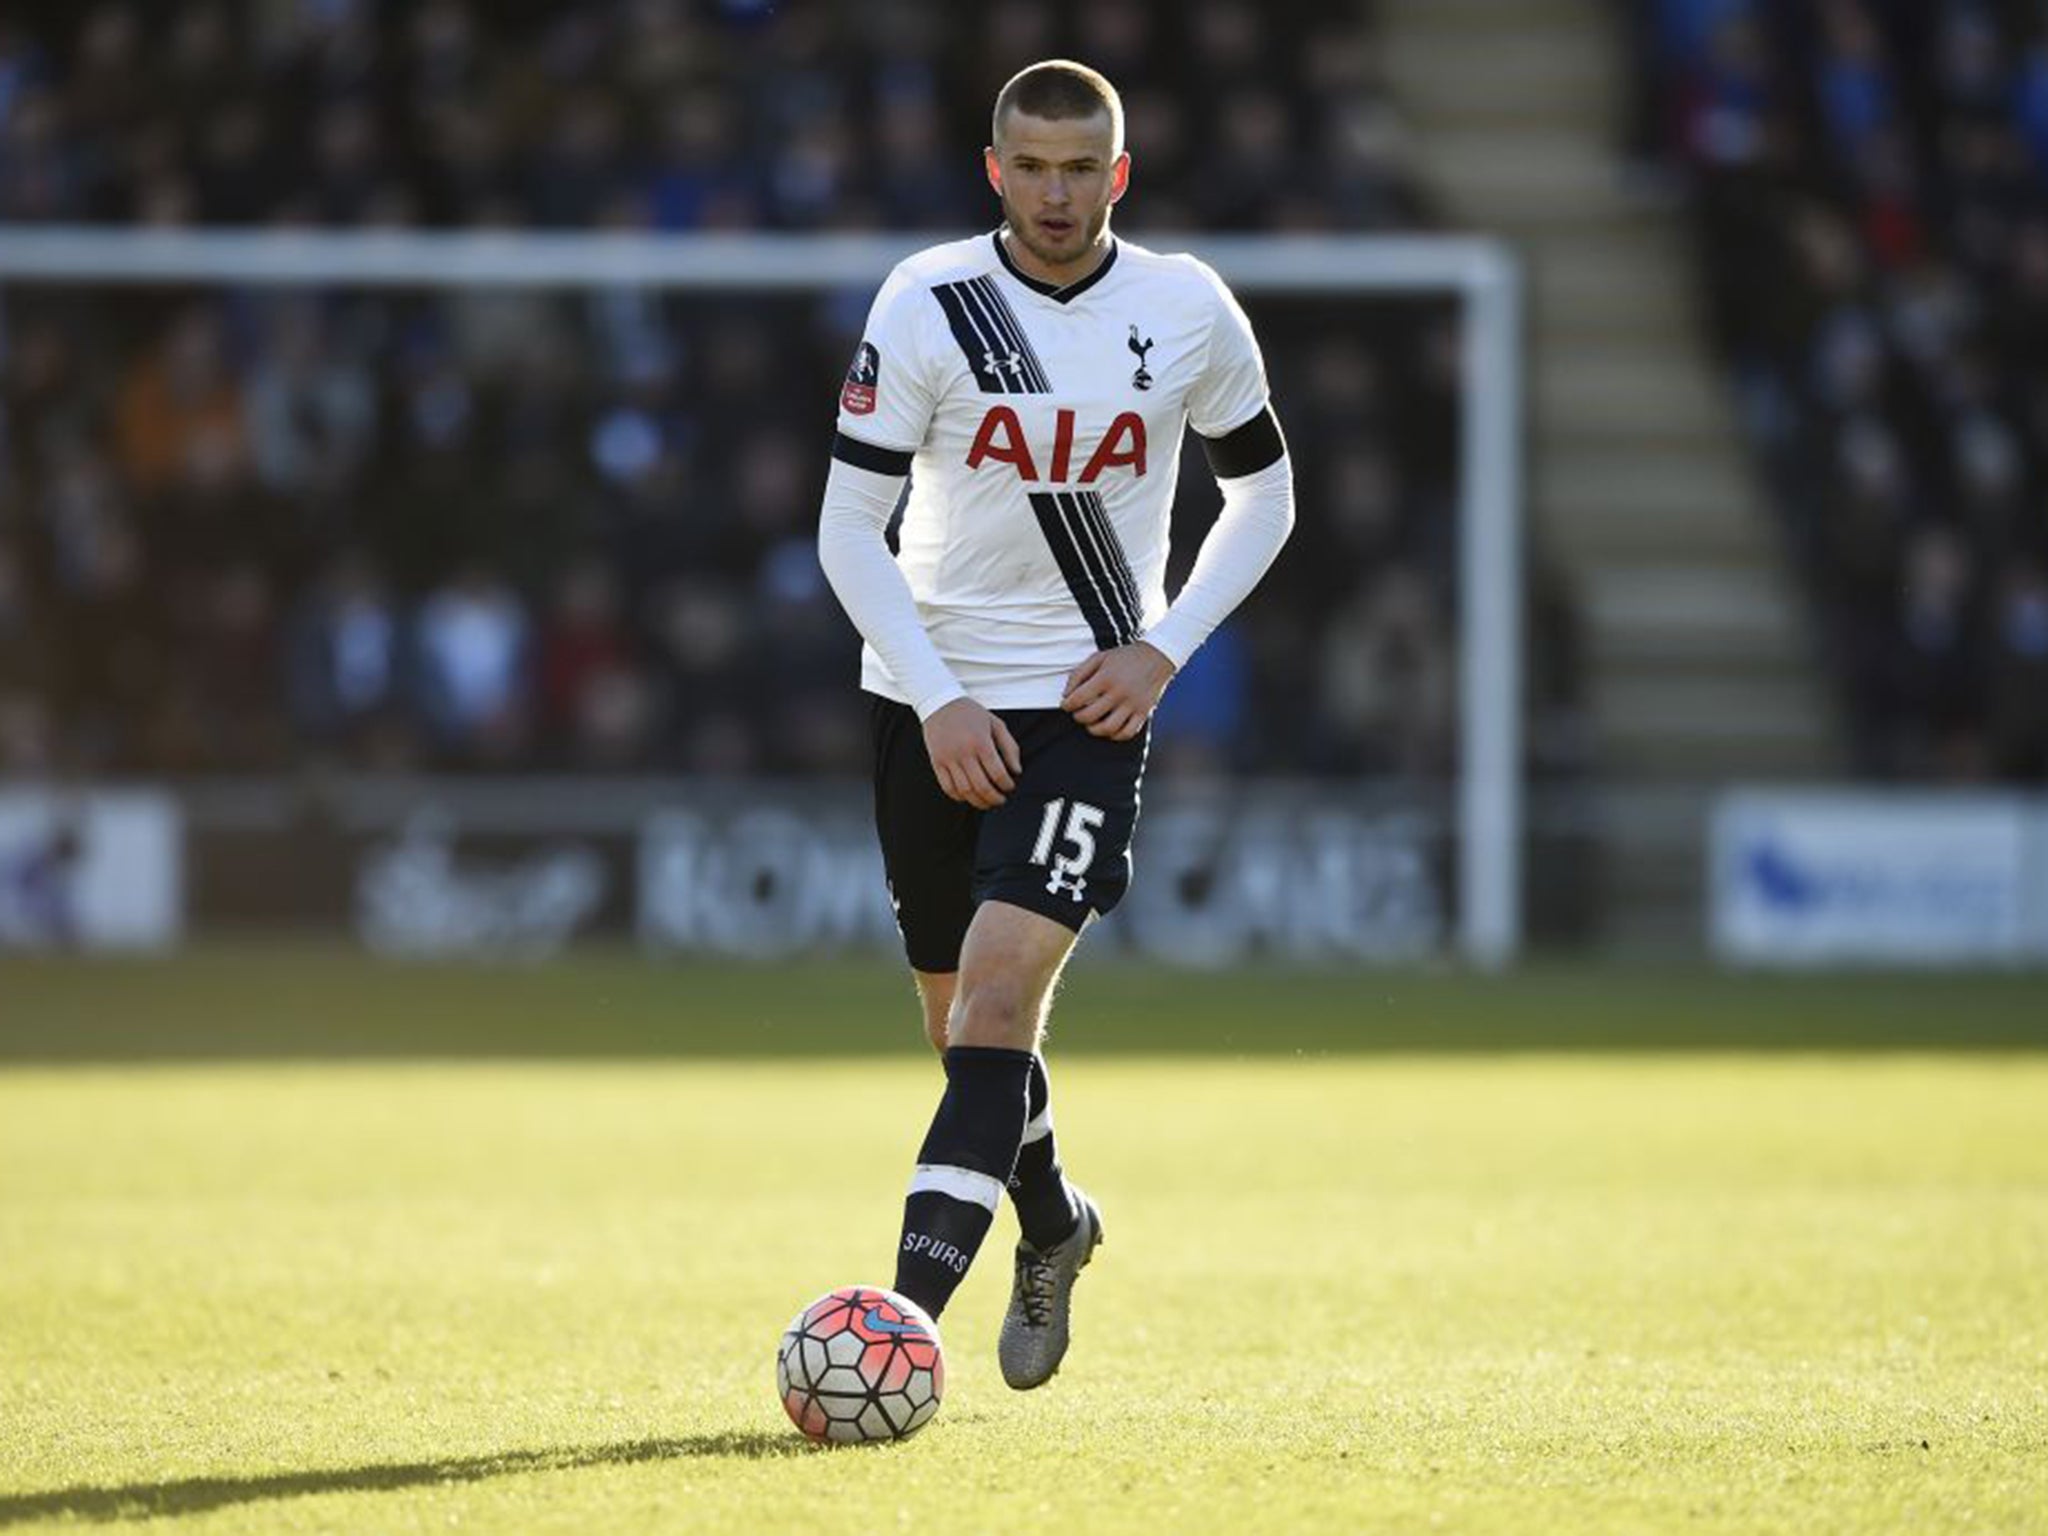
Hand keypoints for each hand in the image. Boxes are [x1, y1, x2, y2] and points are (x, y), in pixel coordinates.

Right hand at [922, 698, 1023, 808]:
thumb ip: (1010, 747)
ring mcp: (948, 759)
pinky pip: (948, 787)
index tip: (1009, 786)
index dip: (1006, 785)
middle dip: (995, 798)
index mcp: (981, 742)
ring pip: (965, 791)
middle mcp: (964, 752)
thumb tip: (1017, 771)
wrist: (940, 703)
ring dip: (978, 801)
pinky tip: (968, 796)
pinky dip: (959, 797)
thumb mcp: (996, 724)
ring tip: (987, 802)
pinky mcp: (937, 762)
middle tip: (1001, 800)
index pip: (997, 773)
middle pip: (982, 786)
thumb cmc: (970, 713)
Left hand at [1061, 641, 1175, 740]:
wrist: (1157, 656)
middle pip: (1090, 716)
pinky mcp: (1144, 712)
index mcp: (1106, 677)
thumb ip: (1079, 673)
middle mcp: (1119, 692)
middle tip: (1077, 714)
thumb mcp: (1099, 657)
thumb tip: (1066, 694)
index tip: (1066, 705)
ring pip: (1108, 728)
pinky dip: (1115, 735)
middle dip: (1078, 717)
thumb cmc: (1124, 657)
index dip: (1067, 705)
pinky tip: (1109, 729)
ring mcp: (1133, 704)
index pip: (1078, 698)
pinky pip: (1128, 732)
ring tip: (1091, 724)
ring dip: (1094, 730)